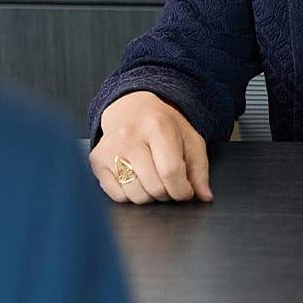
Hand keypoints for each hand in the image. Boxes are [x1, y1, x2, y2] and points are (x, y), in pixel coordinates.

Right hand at [91, 91, 212, 204]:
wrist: (131, 106)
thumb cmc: (162, 123)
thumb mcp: (189, 138)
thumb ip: (199, 169)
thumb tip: (205, 196)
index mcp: (156, 126)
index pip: (171, 172)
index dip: (183, 190)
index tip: (186, 190)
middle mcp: (129, 136)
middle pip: (155, 187)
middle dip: (168, 193)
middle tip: (167, 180)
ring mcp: (110, 148)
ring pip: (136, 196)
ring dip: (149, 195)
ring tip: (151, 177)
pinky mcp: (97, 160)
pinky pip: (118, 196)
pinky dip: (130, 194)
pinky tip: (135, 177)